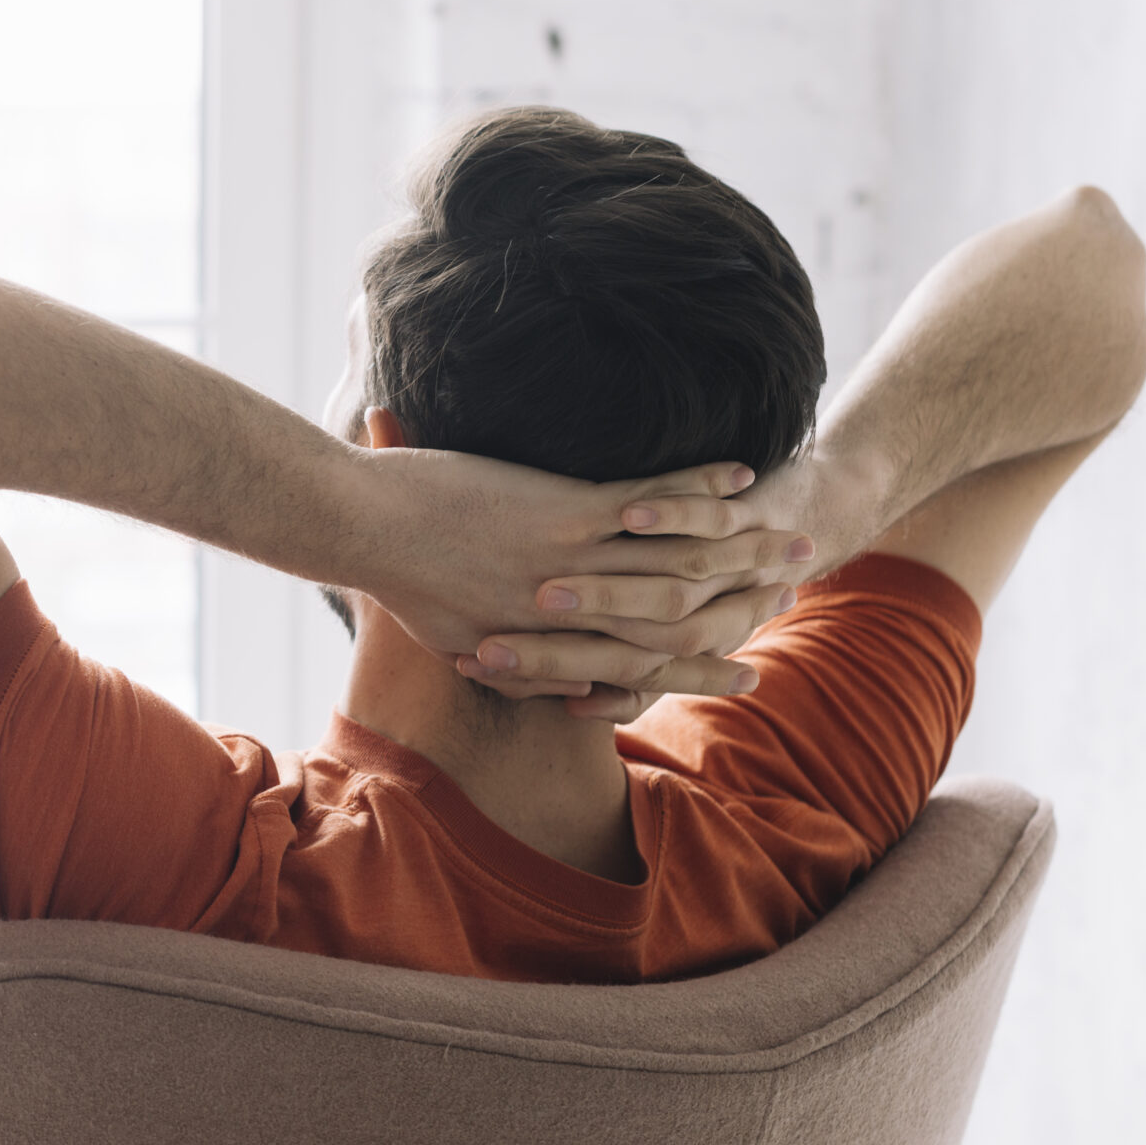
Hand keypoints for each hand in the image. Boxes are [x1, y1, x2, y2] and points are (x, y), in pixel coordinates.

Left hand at [358, 446, 818, 702]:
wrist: (356, 526)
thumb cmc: (385, 569)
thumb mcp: (442, 631)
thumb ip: (489, 650)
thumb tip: (501, 661)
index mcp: (540, 650)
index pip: (634, 669)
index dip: (690, 670)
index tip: (736, 669)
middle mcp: (567, 618)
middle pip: (674, 625)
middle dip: (738, 617)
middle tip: (789, 603)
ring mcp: (572, 567)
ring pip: (678, 565)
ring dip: (740, 547)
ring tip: (789, 534)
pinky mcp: (565, 515)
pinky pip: (653, 504)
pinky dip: (699, 489)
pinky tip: (741, 474)